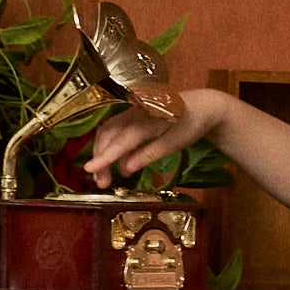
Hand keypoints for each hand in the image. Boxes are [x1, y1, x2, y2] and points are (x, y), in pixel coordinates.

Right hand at [85, 87, 222, 187]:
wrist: (201, 106)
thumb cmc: (190, 125)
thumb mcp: (174, 144)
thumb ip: (148, 155)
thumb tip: (125, 170)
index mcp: (146, 120)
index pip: (120, 141)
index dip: (104, 157)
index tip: (88, 169)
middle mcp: (134, 114)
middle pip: (108, 136)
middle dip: (101, 159)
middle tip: (101, 183)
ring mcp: (131, 113)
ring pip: (108, 133)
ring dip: (103, 153)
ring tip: (105, 177)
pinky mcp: (131, 116)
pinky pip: (115, 131)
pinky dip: (112, 147)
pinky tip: (119, 165)